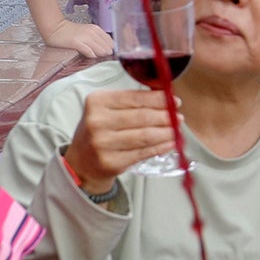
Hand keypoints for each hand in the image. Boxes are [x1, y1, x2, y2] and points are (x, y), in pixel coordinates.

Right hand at [42, 19, 115, 59]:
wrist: (55, 28)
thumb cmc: (70, 32)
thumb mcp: (87, 32)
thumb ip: (96, 39)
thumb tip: (106, 50)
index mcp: (96, 29)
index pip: (110, 41)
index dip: (111, 48)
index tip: (111, 55)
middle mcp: (92, 32)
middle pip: (106, 46)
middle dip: (107, 54)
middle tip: (105, 59)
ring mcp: (84, 37)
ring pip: (100, 49)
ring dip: (100, 55)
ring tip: (98, 59)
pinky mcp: (76, 42)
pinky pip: (88, 51)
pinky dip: (91, 55)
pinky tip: (91, 57)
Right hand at [64, 88, 179, 189]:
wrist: (81, 161)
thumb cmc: (99, 130)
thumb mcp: (106, 109)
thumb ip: (131, 101)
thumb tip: (164, 96)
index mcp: (97, 102)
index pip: (134, 97)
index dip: (158, 99)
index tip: (174, 101)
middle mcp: (97, 122)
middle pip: (141, 117)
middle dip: (165, 116)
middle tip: (178, 117)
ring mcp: (103, 144)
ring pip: (144, 136)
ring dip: (166, 132)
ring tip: (177, 130)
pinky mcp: (111, 162)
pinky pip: (142, 152)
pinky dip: (160, 147)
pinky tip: (170, 143)